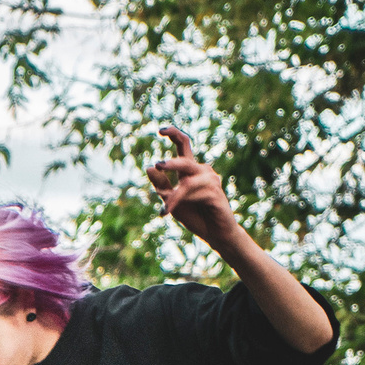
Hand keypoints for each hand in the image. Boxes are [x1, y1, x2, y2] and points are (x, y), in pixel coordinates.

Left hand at [147, 127, 245, 252]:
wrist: (216, 234)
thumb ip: (162, 185)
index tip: (160, 130)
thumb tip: (149, 167)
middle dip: (171, 164)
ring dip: (174, 197)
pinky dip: (180, 202)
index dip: (174, 134)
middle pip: (185, 161)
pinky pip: (194, 193)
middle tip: (158, 165)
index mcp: (191, 170)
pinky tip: (169, 211)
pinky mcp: (215, 193)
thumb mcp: (172, 200)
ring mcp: (211, 181)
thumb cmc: (196, 216)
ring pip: (186, 183)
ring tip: (164, 210)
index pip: (184, 145)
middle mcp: (202, 171)